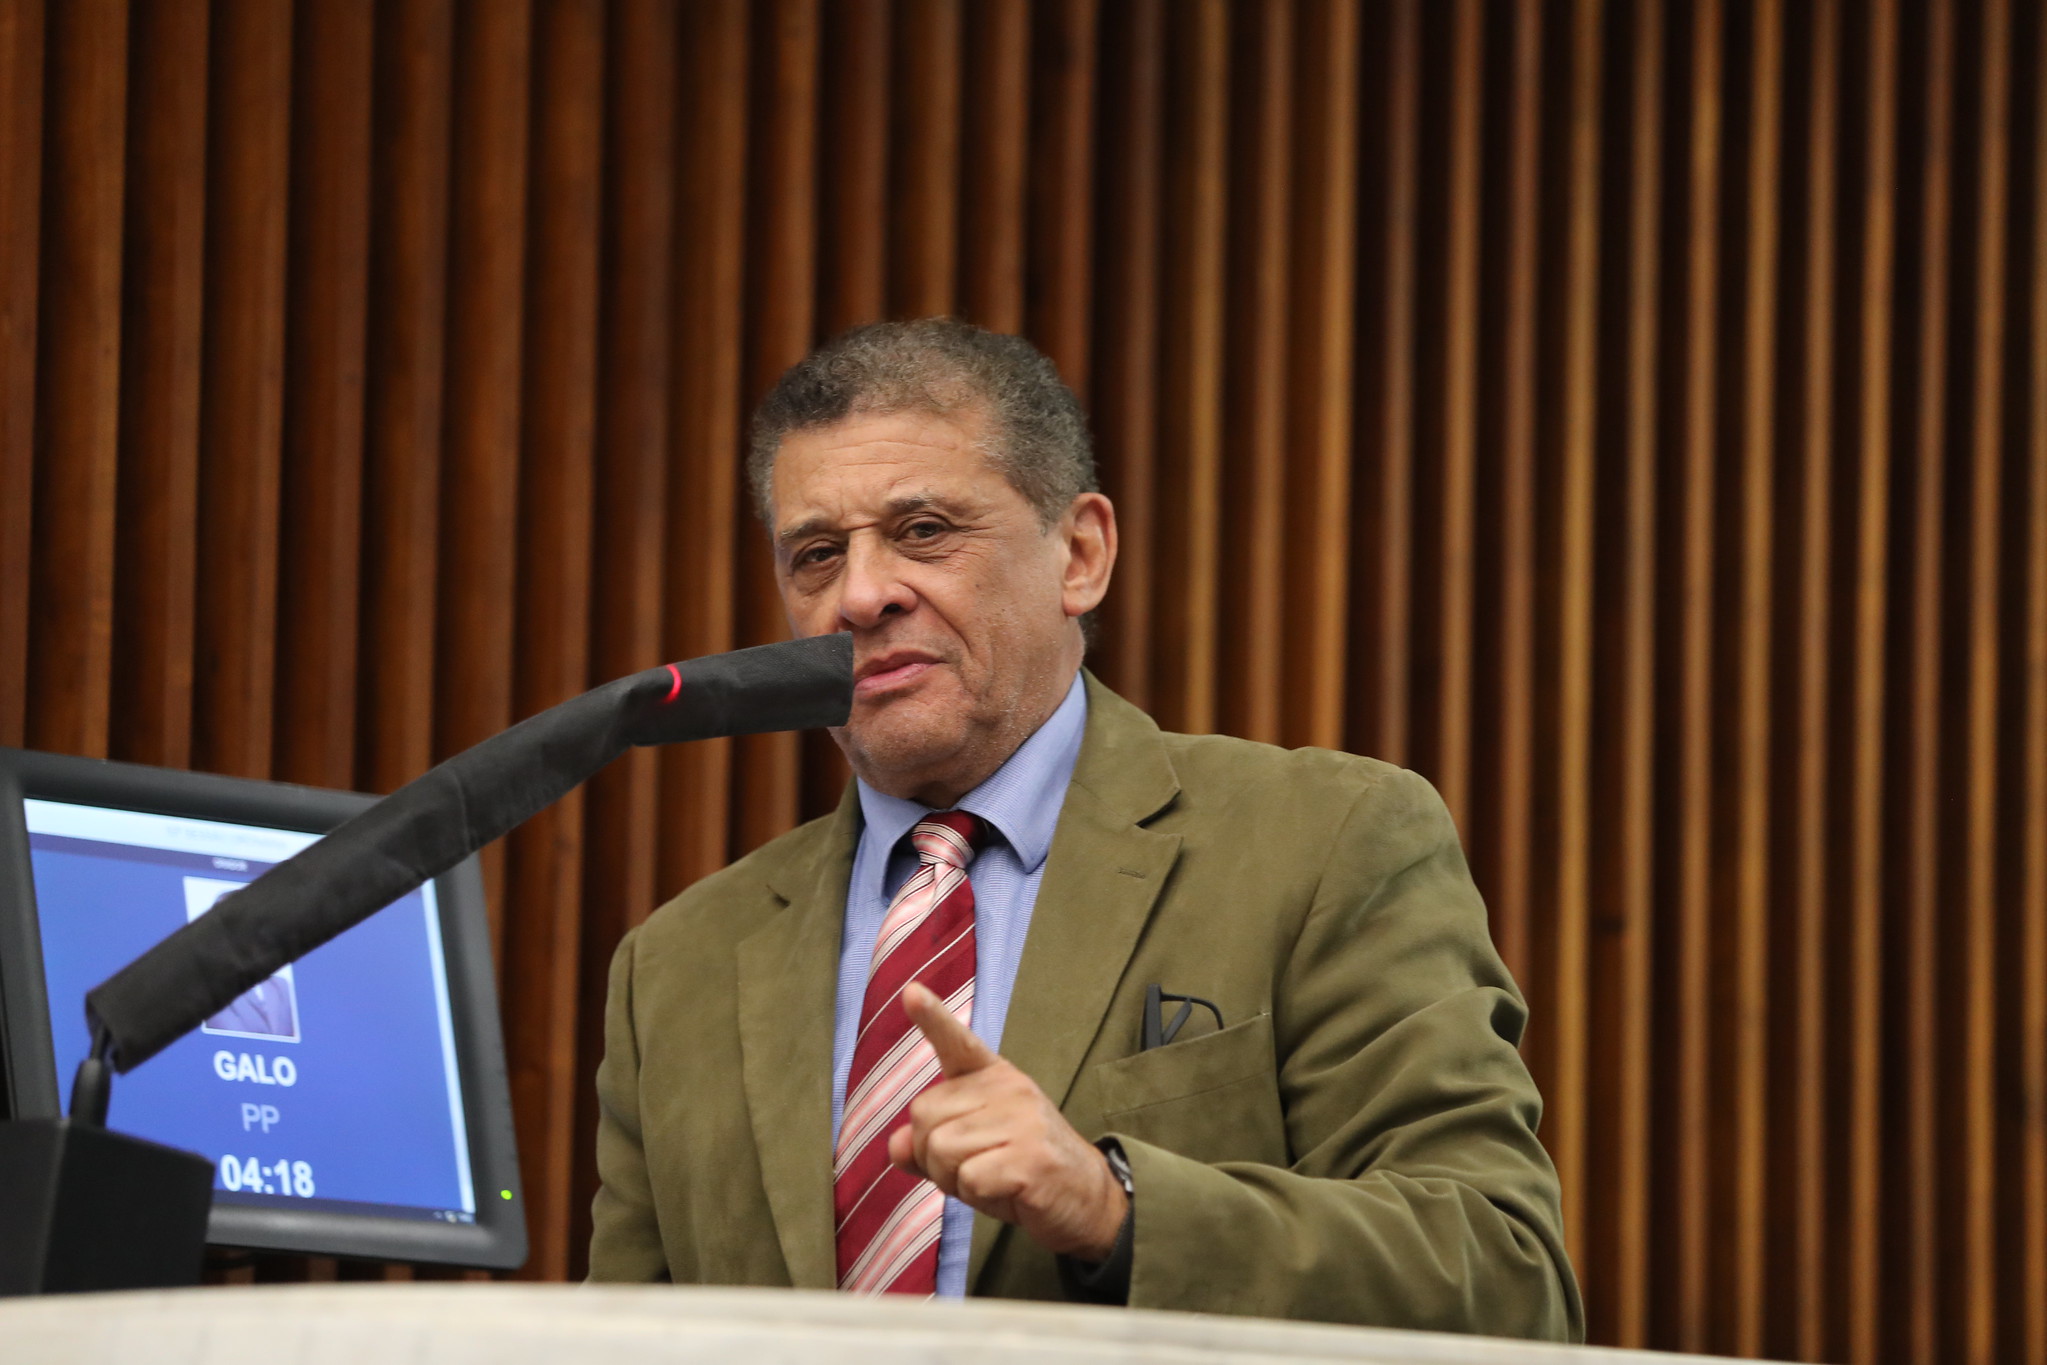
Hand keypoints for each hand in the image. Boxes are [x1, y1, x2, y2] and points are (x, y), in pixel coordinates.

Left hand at [886, 982, 1128, 1261]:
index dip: (932, 1018)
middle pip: (924, 1117)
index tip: (910, 991)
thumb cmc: (1021, 1169)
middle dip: (933, 1156)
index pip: (958, 1043)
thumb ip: (931, 1142)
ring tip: (992, 1179)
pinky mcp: (1028, 1159)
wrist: (1087, 1197)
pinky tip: (1005, 1192)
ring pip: (940, 1151)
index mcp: (994, 1079)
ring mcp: (1021, 1121)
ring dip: (954, 1180)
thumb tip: (897, 1143)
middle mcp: (1008, 1089)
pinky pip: (967, 1180)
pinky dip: (976, 1197)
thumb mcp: (972, 1151)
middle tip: (975, 1167)